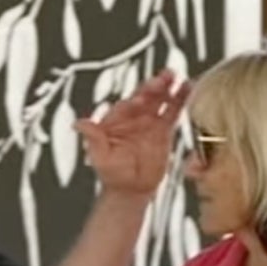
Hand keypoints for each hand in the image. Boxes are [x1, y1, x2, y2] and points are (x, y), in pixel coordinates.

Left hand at [78, 69, 189, 198]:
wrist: (131, 188)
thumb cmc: (112, 174)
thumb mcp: (100, 157)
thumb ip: (93, 138)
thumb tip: (78, 123)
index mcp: (114, 121)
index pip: (124, 106)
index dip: (132, 101)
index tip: (140, 100)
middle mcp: (132, 117)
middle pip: (143, 97)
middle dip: (152, 87)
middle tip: (162, 79)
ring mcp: (149, 120)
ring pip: (159, 100)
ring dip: (167, 87)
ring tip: (175, 77)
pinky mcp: (164, 128)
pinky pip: (173, 111)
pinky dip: (180, 99)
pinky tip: (188, 87)